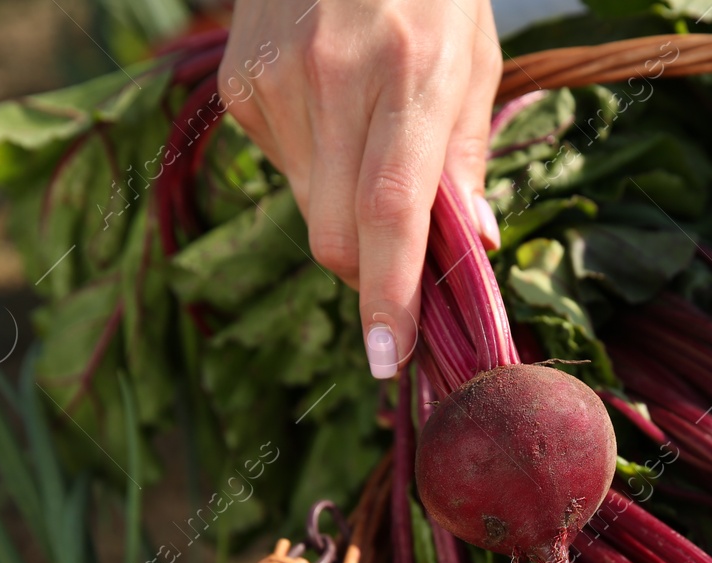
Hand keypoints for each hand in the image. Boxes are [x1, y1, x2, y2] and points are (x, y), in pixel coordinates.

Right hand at [221, 0, 502, 377]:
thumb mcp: (474, 57)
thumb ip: (466, 159)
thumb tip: (469, 250)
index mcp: (410, 73)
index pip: (392, 211)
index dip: (389, 294)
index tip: (389, 355)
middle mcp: (333, 79)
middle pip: (337, 236)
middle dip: (371, 272)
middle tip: (405, 258)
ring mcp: (274, 82)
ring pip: (310, 211)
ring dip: (346, 208)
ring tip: (368, 130)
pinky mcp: (238, 87)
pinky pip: (283, 171)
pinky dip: (315, 168)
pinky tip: (331, 107)